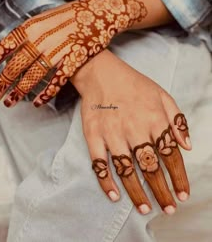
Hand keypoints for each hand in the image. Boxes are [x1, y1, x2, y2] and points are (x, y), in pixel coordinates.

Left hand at [0, 0, 146, 106]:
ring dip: (20, 91)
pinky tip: (38, 102)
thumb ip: (27, 33)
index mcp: (31, 27)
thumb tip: (11, 49)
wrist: (99, 11)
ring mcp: (58, 49)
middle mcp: (42, 39)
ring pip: (33, 75)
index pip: (4, 47)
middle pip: (17, 65)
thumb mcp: (43, 18)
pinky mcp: (74, 58)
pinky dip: (46, 93)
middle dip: (3, 83)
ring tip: (10, 102)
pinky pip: (57, 80)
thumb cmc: (70, 16)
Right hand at [70, 49, 190, 214]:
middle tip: (168, 208)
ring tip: (146, 208)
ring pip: (126, 169)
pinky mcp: (93, 135)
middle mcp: (134, 128)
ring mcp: (112, 133)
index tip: (183, 194)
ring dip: (137, 192)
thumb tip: (187, 146)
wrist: (101, 73)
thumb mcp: (162, 95)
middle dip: (162, 191)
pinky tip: (114, 195)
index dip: (178, 177)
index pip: (170, 154)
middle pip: (150, 167)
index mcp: (154, 118)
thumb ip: (177, 120)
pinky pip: (99, 163)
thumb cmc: (133, 83)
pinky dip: (106, 181)